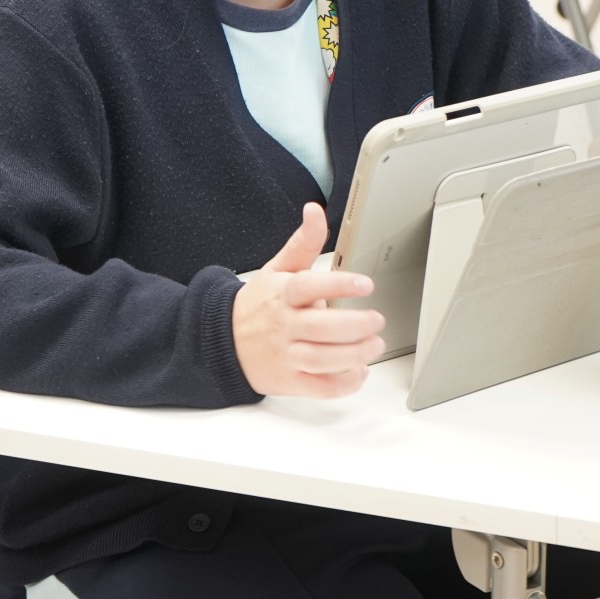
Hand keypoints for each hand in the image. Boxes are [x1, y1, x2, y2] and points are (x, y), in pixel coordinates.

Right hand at [231, 204, 386, 398]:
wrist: (221, 341)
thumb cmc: (259, 304)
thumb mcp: (277, 268)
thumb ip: (303, 242)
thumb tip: (315, 211)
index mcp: (283, 294)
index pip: (309, 286)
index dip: (339, 285)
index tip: (366, 284)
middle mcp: (284, 325)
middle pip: (320, 328)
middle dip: (355, 326)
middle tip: (377, 320)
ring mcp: (286, 355)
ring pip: (322, 360)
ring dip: (354, 355)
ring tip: (374, 345)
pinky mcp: (289, 381)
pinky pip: (319, 388)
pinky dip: (343, 384)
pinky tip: (359, 371)